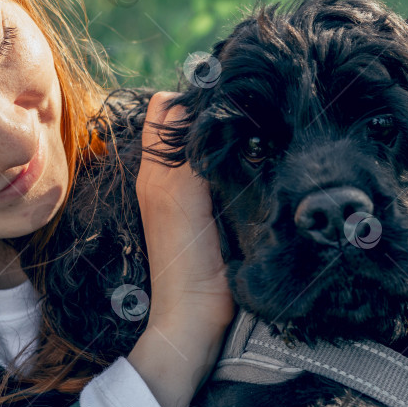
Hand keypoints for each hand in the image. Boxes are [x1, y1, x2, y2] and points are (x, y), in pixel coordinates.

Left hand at [127, 92, 234, 406]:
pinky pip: (220, 170)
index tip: (226, 93)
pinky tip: (251, 163)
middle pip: (187, 124)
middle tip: (244, 112)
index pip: (168, 109)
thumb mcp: (183, 196)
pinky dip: (233, 160)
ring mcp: (189, 196)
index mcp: (155, 169)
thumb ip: (186, 151)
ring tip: (251, 134)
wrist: (196, 313)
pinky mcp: (211, 213)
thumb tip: (196, 105)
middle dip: (211, 112)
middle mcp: (167, 177)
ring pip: (206, 145)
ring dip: (223, 136)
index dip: (193, 96)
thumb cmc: (185, 258)